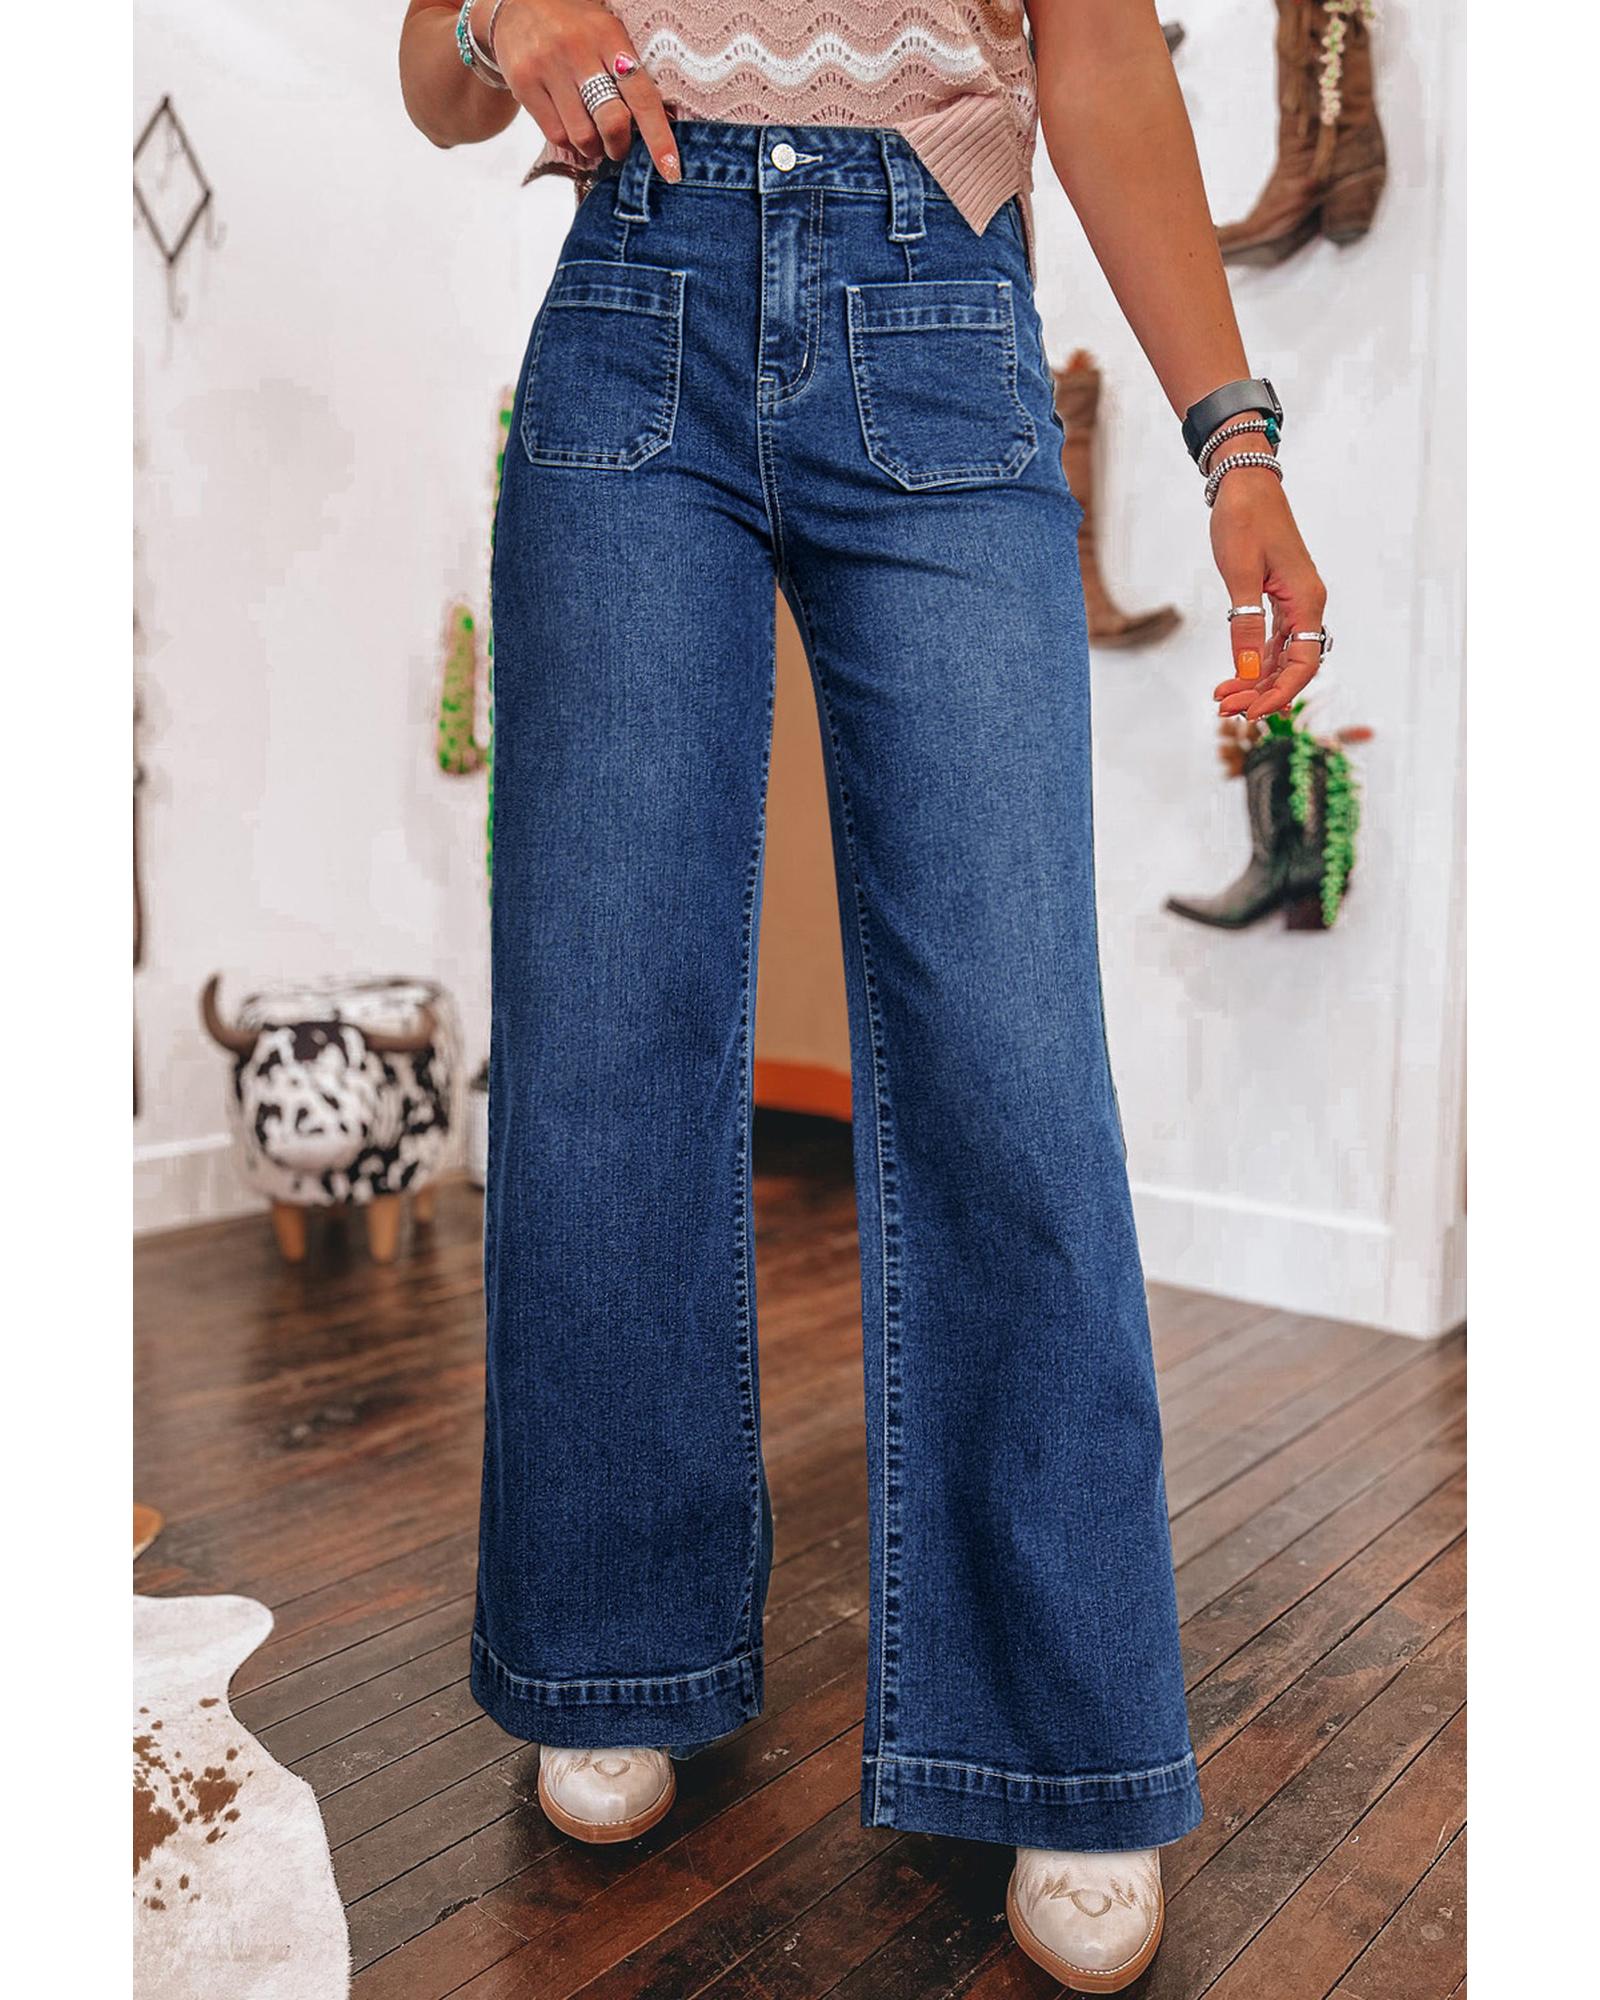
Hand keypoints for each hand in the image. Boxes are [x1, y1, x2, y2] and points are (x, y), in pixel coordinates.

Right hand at [483, 0, 679, 179]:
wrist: (518, 4)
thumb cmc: (576, 28)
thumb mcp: (607, 35)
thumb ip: (630, 74)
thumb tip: (658, 126)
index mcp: (610, 36)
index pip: (642, 96)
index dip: (659, 138)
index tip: (671, 170)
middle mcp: (579, 49)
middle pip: (612, 122)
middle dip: (619, 146)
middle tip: (617, 147)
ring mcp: (549, 66)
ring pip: (583, 136)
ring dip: (593, 148)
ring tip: (591, 135)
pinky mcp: (524, 82)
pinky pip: (556, 134)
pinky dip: (569, 142)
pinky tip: (569, 126)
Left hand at [1208, 465, 1327, 720]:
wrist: (1245, 483)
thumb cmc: (1243, 520)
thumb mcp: (1240, 575)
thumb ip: (1246, 625)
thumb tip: (1249, 671)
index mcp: (1306, 599)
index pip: (1303, 663)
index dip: (1278, 693)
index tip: (1249, 713)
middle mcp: (1308, 604)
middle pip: (1293, 665)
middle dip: (1261, 692)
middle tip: (1223, 709)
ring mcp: (1296, 601)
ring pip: (1283, 656)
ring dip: (1256, 680)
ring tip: (1223, 698)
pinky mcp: (1281, 597)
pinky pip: (1276, 639)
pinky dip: (1257, 660)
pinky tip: (1236, 676)